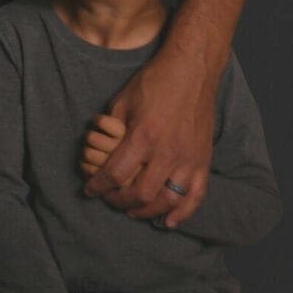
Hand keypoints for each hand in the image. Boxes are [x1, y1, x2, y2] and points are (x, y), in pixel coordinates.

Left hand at [83, 51, 215, 227]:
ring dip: (147, 211)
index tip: (89, 190)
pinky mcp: (203, 160)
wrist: (192, 70)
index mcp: (143, 136)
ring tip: (133, 211)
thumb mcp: (123, 100)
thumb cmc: (155, 82)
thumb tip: (99, 149)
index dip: (98, 186)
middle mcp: (167, 152)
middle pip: (140, 194)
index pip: (115, 174)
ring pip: (167, 200)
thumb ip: (111, 129)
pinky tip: (169, 222)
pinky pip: (195, 196)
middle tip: (109, 199)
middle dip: (119, 201)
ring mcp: (188, 158)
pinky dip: (182, 213)